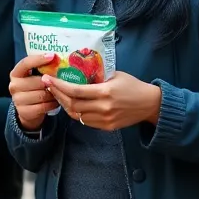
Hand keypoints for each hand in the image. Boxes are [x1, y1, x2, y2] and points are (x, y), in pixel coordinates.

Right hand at [8, 53, 59, 130]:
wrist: (27, 110)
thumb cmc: (34, 89)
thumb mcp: (34, 77)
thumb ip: (42, 69)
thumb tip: (57, 59)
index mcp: (16, 74)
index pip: (25, 63)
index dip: (39, 59)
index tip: (52, 56)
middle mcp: (13, 86)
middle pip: (38, 81)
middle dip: (51, 82)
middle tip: (60, 82)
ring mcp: (17, 100)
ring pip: (42, 95)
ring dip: (53, 94)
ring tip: (57, 93)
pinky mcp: (24, 112)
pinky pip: (43, 106)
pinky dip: (52, 104)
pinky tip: (54, 102)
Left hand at [42, 71, 161, 131]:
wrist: (149, 104)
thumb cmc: (132, 85)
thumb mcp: (115, 75)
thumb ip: (96, 76)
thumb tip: (76, 70)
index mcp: (105, 92)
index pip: (75, 91)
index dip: (59, 86)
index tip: (48, 79)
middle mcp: (103, 107)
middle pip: (72, 104)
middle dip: (57, 95)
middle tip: (48, 86)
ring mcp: (105, 119)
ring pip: (77, 115)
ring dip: (65, 105)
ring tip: (58, 95)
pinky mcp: (107, 127)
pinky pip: (86, 121)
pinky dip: (77, 113)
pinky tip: (72, 104)